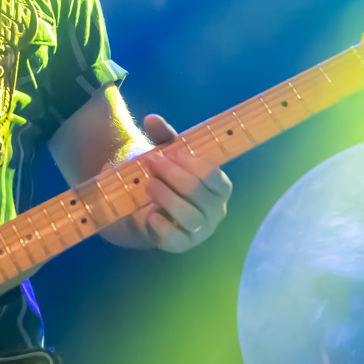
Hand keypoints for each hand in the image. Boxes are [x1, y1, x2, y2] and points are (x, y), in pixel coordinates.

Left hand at [133, 114, 232, 251]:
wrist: (144, 208)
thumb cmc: (164, 178)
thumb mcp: (165, 154)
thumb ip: (162, 136)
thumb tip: (151, 119)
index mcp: (219, 187)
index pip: (214, 176)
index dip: (191, 163)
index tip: (170, 152)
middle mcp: (215, 210)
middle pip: (199, 193)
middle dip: (172, 175)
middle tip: (150, 162)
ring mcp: (200, 230)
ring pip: (190, 216)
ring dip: (165, 196)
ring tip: (148, 184)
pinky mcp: (181, 245)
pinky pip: (176, 239)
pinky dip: (162, 226)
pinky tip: (149, 214)